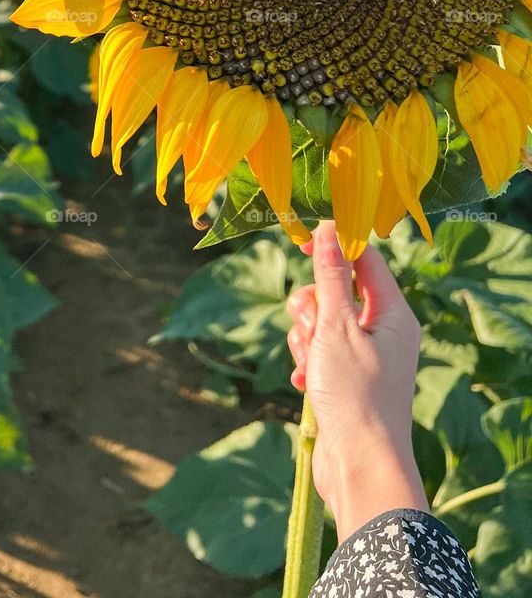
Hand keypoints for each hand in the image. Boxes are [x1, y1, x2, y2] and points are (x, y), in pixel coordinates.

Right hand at [286, 221, 428, 540]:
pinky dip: (307, 363)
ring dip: (305, 338)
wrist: (361, 467)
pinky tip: (304, 384)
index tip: (300, 242)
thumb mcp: (336, 326)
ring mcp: (366, 357)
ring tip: (310, 365)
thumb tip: (328, 228)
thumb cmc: (356, 394)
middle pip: (336, 291)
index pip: (364, 259)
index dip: (332, 246)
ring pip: (322, 323)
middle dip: (312, 306)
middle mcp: (384, 331)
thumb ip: (330, 276)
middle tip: (311, 327)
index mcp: (393, 313)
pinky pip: (318, 353)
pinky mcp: (348, 380)